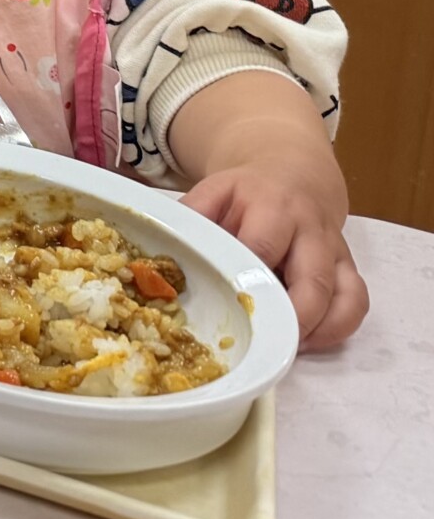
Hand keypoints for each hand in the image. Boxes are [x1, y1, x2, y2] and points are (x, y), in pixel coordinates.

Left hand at [183, 165, 368, 350]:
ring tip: (285, 347)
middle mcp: (311, 230)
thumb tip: (162, 256)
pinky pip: (356, 302)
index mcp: (272, 207)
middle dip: (291, 318)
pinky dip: (338, 327)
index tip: (230, 307)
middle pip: (312, 282)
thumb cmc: (245, 193)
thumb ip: (192, 219)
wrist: (293, 171)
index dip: (248, 280)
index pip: (262, 248)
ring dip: (319, 329)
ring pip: (344, 296)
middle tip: (262, 343)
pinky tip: (308, 340)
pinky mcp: (348, 267)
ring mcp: (335, 251)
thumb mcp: (213, 192)